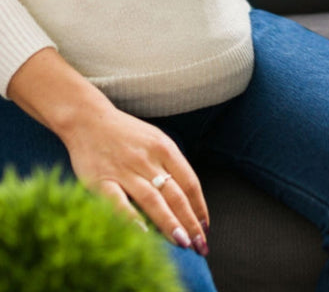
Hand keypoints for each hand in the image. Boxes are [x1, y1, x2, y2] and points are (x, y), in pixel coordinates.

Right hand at [7, 48, 207, 253]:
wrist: (89, 119)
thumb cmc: (126, 133)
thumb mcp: (155, 140)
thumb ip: (169, 164)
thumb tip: (186, 195)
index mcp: (165, 148)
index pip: (189, 181)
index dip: (199, 205)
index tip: (205, 225)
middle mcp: (148, 159)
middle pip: (176, 194)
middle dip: (190, 221)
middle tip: (199, 243)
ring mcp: (125, 170)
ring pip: (153, 200)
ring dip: (169, 223)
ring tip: (182, 241)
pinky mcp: (101, 180)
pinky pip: (118, 202)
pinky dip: (131, 218)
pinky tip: (143, 234)